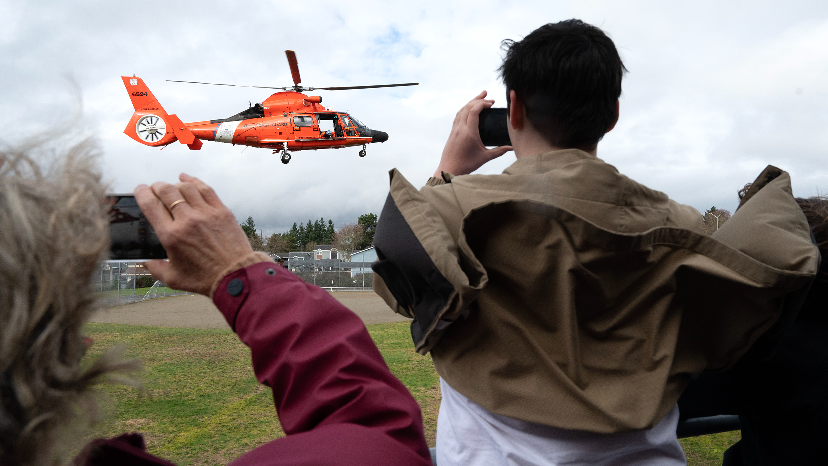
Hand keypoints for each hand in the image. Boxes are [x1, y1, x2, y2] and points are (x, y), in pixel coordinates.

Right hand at [134, 174, 253, 295]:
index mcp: (171, 236)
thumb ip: (155, 268)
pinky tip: (185, 178)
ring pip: (185, 187)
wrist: (235, 275)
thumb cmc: (204, 279)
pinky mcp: (221, 211)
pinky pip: (205, 189)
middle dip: (156, 186)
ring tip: (170, 187)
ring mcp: (206, 213)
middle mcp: (187, 220)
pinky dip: (193, 180)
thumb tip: (145, 261)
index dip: (142, 193)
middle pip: (166, 191)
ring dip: (174, 184)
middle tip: (154, 188)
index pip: (151, 205)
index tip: (140, 190)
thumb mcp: (173, 279)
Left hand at [434, 91, 512, 176]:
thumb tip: (511, 148)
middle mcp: (460, 128)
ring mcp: (455, 129)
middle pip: (468, 107)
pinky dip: (464, 109)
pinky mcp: (452, 132)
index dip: (482, 103)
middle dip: (478, 99)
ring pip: (461, 110)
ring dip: (470, 102)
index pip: (474, 111)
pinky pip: (458, 116)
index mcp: (469, 132)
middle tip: (487, 94)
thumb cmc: (467, 164)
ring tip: (479, 97)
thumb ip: (499, 151)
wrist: (449, 169)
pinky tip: (469, 109)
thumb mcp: (485, 157)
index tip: (491, 102)